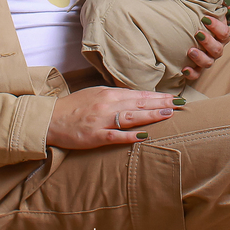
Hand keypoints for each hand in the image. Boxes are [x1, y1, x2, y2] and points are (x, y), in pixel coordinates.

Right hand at [47, 86, 179, 148]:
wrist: (50, 119)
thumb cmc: (74, 107)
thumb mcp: (96, 95)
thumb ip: (116, 97)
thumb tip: (137, 98)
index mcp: (108, 94)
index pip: (138, 94)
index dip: (158, 96)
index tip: (174, 97)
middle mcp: (107, 105)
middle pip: (139, 104)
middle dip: (161, 103)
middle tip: (179, 104)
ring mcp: (101, 120)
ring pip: (131, 117)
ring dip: (151, 115)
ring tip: (168, 114)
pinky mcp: (94, 136)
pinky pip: (116, 136)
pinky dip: (130, 135)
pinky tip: (144, 135)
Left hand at [183, 0, 229, 80]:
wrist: (186, 31)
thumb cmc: (201, 19)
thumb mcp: (210, 8)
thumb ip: (222, 2)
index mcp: (220, 35)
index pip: (225, 33)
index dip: (217, 27)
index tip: (205, 18)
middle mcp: (216, 48)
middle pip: (218, 49)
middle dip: (209, 42)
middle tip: (198, 33)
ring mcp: (207, 59)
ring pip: (209, 63)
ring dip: (201, 58)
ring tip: (190, 51)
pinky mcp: (196, 68)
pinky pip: (197, 74)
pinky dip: (191, 73)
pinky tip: (184, 69)